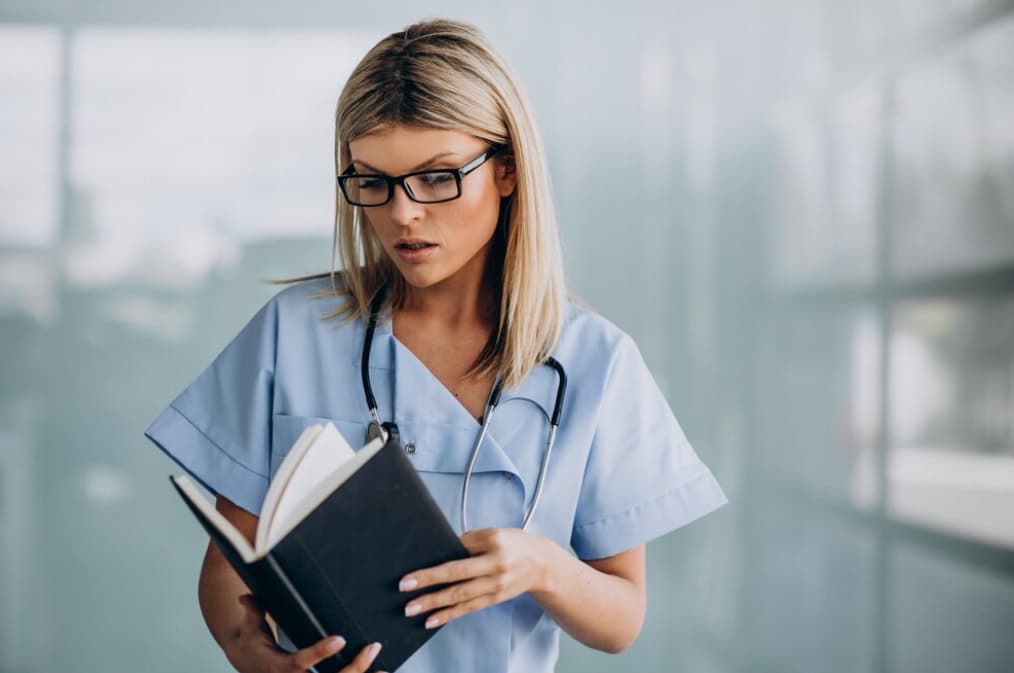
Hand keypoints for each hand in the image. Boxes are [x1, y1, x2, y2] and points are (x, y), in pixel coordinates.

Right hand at [228, 594, 385, 672]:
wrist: (249, 666)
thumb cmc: (253, 643)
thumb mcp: (250, 628)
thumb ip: (253, 612)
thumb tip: (245, 596)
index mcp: (277, 667)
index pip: (300, 662)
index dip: (320, 653)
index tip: (340, 639)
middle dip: (353, 668)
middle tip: (372, 647)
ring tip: (383, 668)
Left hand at [399, 527, 551, 628]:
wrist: (541, 564)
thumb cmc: (513, 544)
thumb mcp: (493, 533)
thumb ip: (469, 541)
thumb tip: (441, 550)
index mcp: (493, 542)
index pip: (458, 551)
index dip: (435, 563)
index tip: (411, 571)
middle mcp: (495, 565)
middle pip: (457, 575)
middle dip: (429, 582)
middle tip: (405, 588)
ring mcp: (495, 585)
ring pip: (460, 596)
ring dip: (434, 603)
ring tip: (412, 609)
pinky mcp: (494, 599)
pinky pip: (468, 608)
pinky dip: (449, 615)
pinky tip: (432, 620)